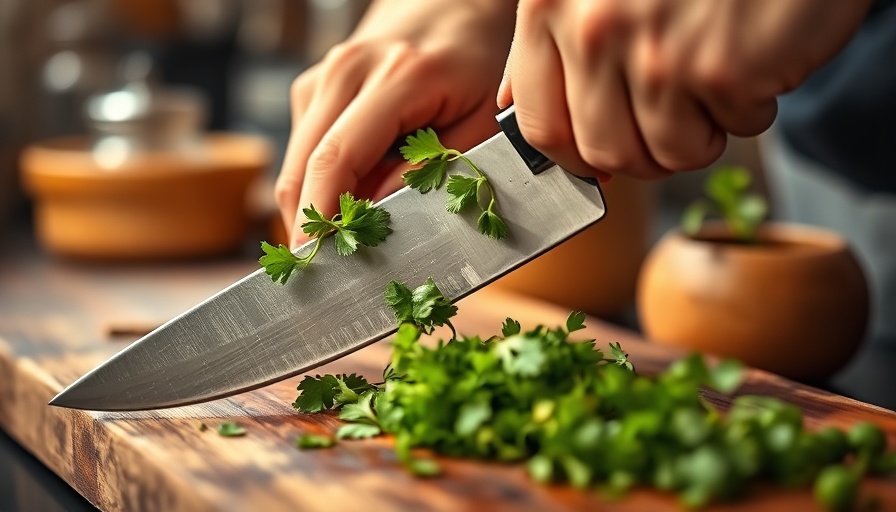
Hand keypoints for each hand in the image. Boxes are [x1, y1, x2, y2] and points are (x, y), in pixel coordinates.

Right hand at [276, 0, 515, 248]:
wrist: (452, 3)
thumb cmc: (477, 61)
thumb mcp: (482, 120)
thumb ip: (438, 169)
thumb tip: (386, 218)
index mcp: (396, 77)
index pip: (336, 161)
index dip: (322, 220)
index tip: (321, 268)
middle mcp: (346, 71)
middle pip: (303, 167)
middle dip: (310, 226)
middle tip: (329, 274)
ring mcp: (323, 76)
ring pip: (297, 162)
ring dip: (315, 207)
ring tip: (349, 238)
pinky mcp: (314, 88)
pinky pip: (305, 150)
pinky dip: (322, 183)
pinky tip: (355, 195)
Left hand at [498, 0, 873, 180]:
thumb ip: (549, 41)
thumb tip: (511, 106)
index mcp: (551, 7)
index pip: (538, 125)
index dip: (573, 153)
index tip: (596, 151)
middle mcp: (595, 29)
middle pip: (604, 153)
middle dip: (644, 150)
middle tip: (674, 116)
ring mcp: (656, 51)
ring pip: (667, 155)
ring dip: (700, 133)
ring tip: (713, 81)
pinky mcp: (720, 69)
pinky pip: (731, 134)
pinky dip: (748, 110)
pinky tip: (753, 59)